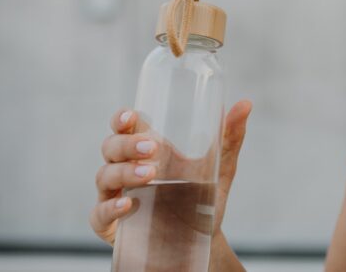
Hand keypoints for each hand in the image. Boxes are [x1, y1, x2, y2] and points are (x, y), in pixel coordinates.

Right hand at [89, 101, 253, 246]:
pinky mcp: (111, 225)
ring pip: (105, 176)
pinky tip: (128, 204)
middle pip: (111, 147)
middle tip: (152, 147)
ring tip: (150, 173)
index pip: (124, 126)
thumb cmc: (203, 197)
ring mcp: (116, 196)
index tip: (132, 116)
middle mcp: (127, 169)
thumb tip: (245, 104)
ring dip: (124, 171)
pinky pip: (100, 213)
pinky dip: (110, 208)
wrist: (202, 241)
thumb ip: (230, 137)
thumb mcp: (220, 167)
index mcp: (147, 150)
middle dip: (126, 144)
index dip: (121, 118)